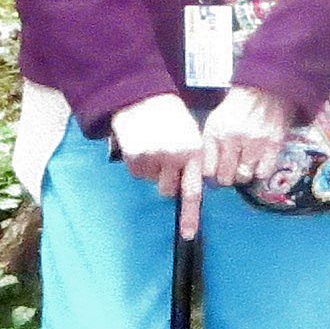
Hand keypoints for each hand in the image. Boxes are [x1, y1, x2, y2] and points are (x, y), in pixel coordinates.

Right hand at [109, 92, 207, 234]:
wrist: (143, 95)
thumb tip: (188, 183)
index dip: (190, 215)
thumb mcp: (190, 133)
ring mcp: (155, 157)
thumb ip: (192, 158)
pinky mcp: (135, 155)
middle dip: (166, 179)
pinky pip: (137, 173)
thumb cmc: (169, 114)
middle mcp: (176, 157)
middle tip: (163, 158)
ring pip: (153, 181)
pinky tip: (141, 143)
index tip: (187, 233)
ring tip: (153, 145)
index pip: (193, 191)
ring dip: (152, 170)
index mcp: (194, 152)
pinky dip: (138, 162)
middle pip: (169, 190)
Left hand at [202, 85, 292, 188]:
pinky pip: (263, 172)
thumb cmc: (237, 107)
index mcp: (216, 132)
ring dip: (243, 175)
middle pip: (225, 177)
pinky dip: (259, 172)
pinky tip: (258, 164)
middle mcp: (233, 138)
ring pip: (244, 177)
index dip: (211, 175)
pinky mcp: (273, 144)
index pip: (208, 170)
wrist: (263, 89)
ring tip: (244, 167)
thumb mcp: (215, 121)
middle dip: (226, 178)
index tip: (215, 173)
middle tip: (230, 173)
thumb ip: (210, 146)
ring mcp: (255, 142)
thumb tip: (208, 172)